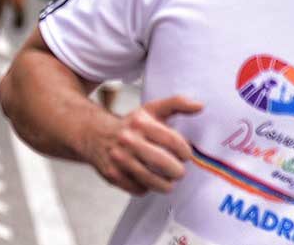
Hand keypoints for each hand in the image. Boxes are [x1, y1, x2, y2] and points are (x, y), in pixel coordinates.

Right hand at [83, 93, 201, 195]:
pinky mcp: (112, 174)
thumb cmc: (129, 124)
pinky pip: (139, 189)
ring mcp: (119, 158)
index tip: (185, 155)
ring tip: (167, 180)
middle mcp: (128, 139)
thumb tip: (200, 106)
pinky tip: (147, 180)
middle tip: (178, 171)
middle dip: (177, 171)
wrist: (93, 133)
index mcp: (140, 122)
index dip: (185, 152)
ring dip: (165, 184)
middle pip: (165, 164)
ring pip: (153, 181)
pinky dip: (146, 188)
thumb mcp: (151, 110)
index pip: (174, 142)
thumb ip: (176, 104)